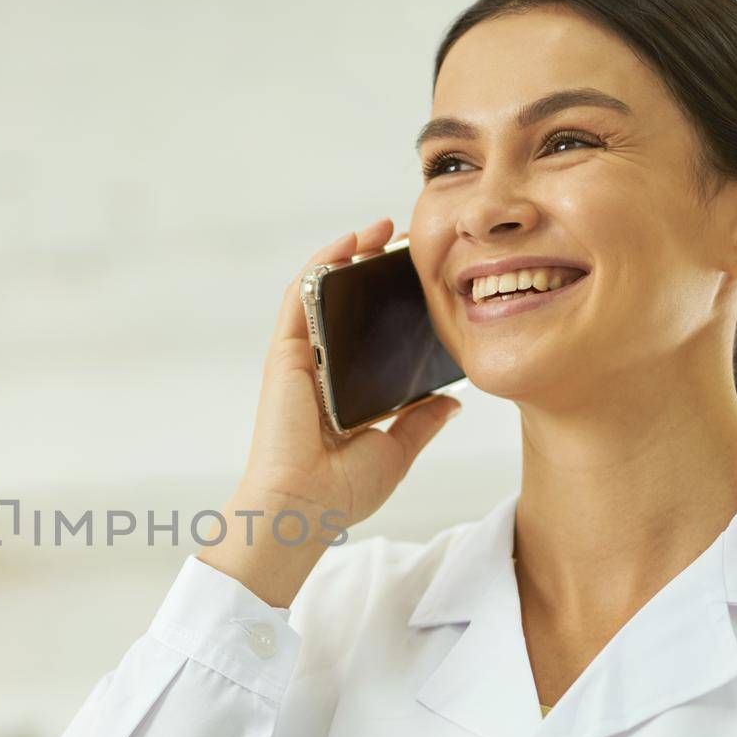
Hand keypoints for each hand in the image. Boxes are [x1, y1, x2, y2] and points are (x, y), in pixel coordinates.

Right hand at [238, 216, 460, 526]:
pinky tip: (348, 241)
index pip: (367, 336)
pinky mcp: (285, 354)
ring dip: (348, 254)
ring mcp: (300, 359)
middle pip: (346, 306)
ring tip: (381, 229)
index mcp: (342, 392)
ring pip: (322, 292)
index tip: (423, 280)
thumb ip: (420, 423)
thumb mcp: (396, 451)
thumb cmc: (340, 491)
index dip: (391, 303)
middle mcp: (319, 370)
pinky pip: (300, 297)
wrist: (303, 508)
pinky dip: (321, 264)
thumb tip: (452, 404)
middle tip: (407, 244)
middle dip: (373, 268)